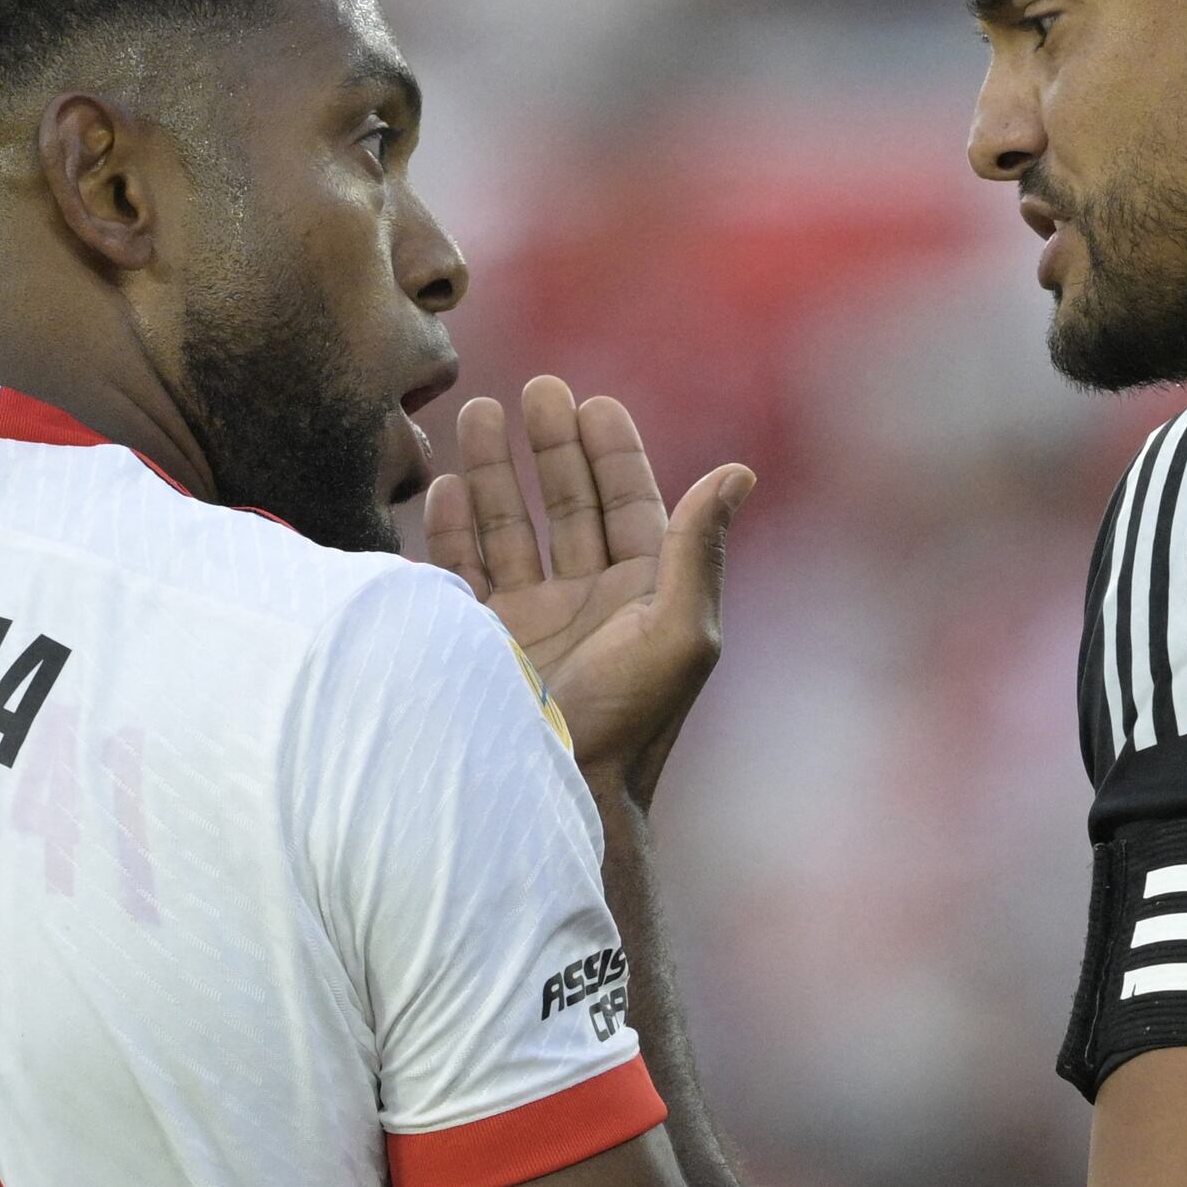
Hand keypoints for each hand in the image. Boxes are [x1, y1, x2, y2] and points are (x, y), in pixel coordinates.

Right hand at [423, 376, 751, 803]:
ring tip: (481, 414)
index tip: (594, 404)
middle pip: (568, 505)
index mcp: (643, 596)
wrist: (558, 796)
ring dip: (496, 472)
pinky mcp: (480, 643)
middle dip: (551, 448)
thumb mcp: (682, 633)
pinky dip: (452, 529)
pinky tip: (446, 487)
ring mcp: (531, 621)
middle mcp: (587, 601)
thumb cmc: (631, 721)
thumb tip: (739, 472)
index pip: (629, 505)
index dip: (614, 453)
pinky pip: (463, 571)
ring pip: (510, 527)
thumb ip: (698, 550)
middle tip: (537, 391)